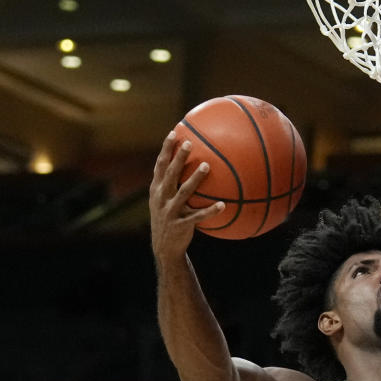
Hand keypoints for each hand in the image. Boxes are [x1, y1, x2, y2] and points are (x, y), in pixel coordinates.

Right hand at [149, 132, 225, 262]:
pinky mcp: (181, 225)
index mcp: (157, 190)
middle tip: (189, 143)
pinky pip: (198, 217)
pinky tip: (223, 205)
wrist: (164, 247)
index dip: (166, 149)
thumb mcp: (164, 201)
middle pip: (170, 174)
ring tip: (207, 166)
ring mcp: (170, 212)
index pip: (160, 165)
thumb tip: (188, 164)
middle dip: (178, 157)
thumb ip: (171, 184)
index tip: (174, 132)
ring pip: (183, 192)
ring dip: (195, 179)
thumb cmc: (169, 219)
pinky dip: (210, 211)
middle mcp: (161, 198)